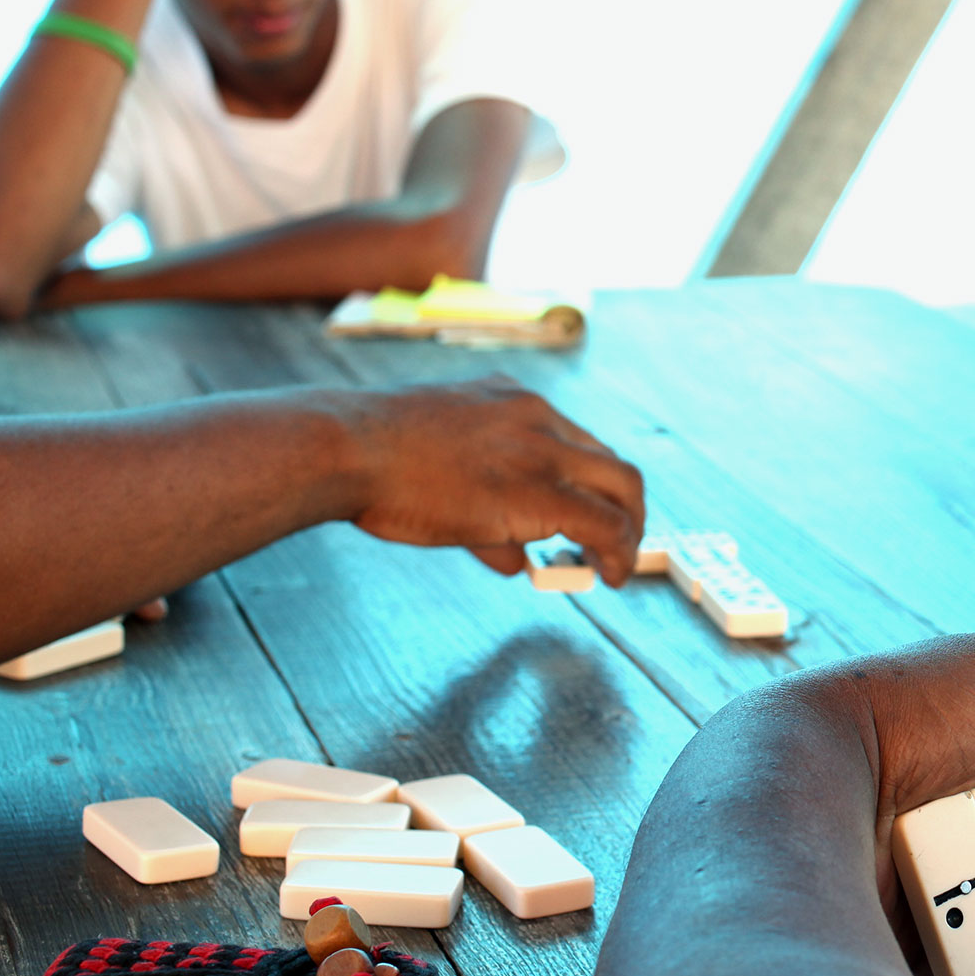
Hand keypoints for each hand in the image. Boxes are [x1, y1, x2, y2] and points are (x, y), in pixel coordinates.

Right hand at [324, 378, 645, 583]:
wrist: (345, 446)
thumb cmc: (369, 456)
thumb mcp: (436, 460)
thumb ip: (481, 504)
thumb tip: (513, 559)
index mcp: (511, 399)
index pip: (574, 441)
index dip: (585, 484)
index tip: (584, 514)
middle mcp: (537, 417)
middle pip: (609, 462)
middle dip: (622, 507)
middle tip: (615, 542)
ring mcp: (542, 452)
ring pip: (622, 488)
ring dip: (628, 531)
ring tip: (618, 565)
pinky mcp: (540, 495)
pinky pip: (603, 525)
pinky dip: (618, 552)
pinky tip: (611, 576)